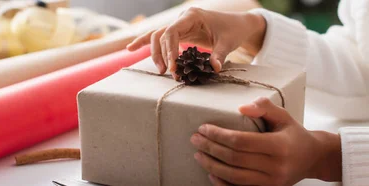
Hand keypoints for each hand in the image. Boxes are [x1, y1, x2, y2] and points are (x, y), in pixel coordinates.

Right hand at [126, 7, 266, 77]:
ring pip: (158, 37)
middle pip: (162, 35)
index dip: (169, 50)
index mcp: (192, 16)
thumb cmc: (233, 31)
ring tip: (160, 71)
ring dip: (156, 53)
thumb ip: (219, 55)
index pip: (172, 31)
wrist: (238, 24)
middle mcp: (182, 18)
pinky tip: (130, 49)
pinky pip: (160, 37)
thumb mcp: (228, 43)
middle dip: (162, 55)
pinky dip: (145, 42)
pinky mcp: (180, 33)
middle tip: (169, 73)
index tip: (173, 67)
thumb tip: (214, 69)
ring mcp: (179, 25)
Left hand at [190, 97, 342, 185]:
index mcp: (280, 146)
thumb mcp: (283, 115)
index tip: (204, 128)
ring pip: (234, 176)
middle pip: (234, 159)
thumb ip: (264, 107)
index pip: (241, 141)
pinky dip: (222, 183)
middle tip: (196, 139)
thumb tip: (241, 108)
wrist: (313, 158)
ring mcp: (272, 182)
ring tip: (199, 154)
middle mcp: (276, 167)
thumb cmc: (294, 134)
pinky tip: (211, 172)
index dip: (219, 135)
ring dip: (212, 165)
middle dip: (210, 148)